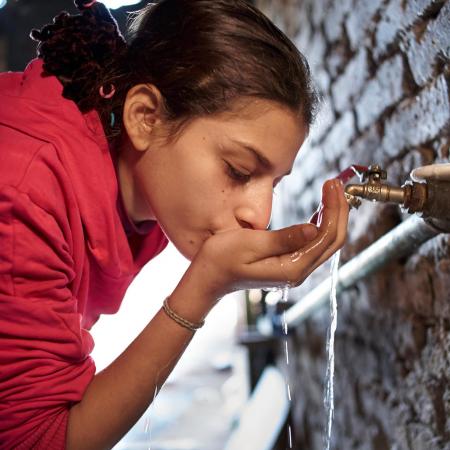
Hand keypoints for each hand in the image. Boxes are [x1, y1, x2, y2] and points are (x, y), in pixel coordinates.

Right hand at [191, 179, 348, 299]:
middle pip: (332, 240)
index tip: (331, 184)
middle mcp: (298, 271)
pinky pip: (313, 245)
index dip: (333, 208)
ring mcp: (294, 269)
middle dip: (339, 210)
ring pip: (325, 243)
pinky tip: (319, 211)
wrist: (208, 278)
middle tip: (335, 183)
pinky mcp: (288, 264)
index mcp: (291, 267)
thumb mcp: (250, 245)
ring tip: (331, 192)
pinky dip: (320, 225)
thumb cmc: (222, 259)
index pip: (326, 236)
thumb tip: (313, 229)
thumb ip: (283, 239)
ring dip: (332, 216)